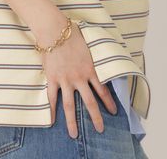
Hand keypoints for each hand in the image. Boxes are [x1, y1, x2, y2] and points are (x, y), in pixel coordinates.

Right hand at [39, 19, 117, 138]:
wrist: (55, 30)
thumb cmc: (72, 33)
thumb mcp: (89, 44)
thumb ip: (93, 55)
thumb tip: (100, 54)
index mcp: (90, 69)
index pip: (103, 90)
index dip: (109, 102)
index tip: (114, 111)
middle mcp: (79, 78)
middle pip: (89, 102)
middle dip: (95, 117)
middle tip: (100, 129)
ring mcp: (65, 80)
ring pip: (70, 105)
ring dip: (72, 121)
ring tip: (74, 135)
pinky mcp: (52, 78)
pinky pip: (52, 97)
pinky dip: (51, 109)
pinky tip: (52, 120)